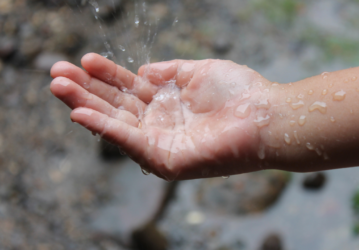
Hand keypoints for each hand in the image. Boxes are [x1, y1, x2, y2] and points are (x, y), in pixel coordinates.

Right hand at [51, 53, 277, 179]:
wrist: (264, 115)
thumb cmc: (239, 92)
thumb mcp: (198, 71)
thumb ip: (169, 71)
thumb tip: (142, 70)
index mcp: (168, 102)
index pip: (129, 88)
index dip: (107, 74)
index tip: (85, 59)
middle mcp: (161, 122)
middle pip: (116, 105)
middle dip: (86, 89)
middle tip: (56, 72)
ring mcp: (161, 141)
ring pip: (116, 122)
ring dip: (85, 105)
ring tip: (57, 86)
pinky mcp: (165, 159)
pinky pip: (130, 141)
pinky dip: (104, 128)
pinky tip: (81, 113)